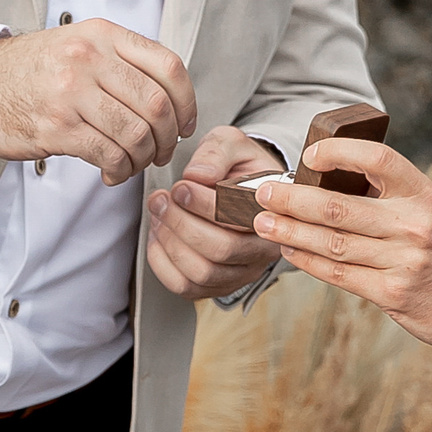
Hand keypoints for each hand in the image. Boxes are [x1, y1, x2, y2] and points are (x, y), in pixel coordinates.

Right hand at [0, 18, 196, 183]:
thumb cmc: (34, 70)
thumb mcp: (80, 44)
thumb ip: (123, 59)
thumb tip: (171, 96)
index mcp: (103, 35)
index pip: (168, 66)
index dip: (188, 101)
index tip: (186, 122)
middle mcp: (89, 59)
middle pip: (157, 104)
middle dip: (169, 137)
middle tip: (163, 150)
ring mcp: (71, 93)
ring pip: (136, 133)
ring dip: (145, 157)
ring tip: (136, 162)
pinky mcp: (57, 128)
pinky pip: (109, 154)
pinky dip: (120, 169)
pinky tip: (113, 171)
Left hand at [144, 127, 288, 300]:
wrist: (243, 189)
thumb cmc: (239, 167)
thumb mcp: (232, 144)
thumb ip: (216, 152)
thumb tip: (198, 176)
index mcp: (273, 214)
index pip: (239, 220)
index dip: (203, 205)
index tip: (181, 186)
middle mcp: (263, 250)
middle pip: (220, 250)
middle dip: (181, 223)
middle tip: (162, 199)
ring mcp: (242, 272)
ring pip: (202, 273)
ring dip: (170, 242)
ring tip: (159, 214)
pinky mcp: (218, 285)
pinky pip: (186, 287)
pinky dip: (163, 263)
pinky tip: (159, 236)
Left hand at [250, 140, 431, 364]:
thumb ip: (393, 195)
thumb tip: (330, 179)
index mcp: (425, 194)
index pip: (379, 159)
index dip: (340, 152)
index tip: (310, 154)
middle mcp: (415, 225)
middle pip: (339, 208)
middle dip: (292, 200)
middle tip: (264, 194)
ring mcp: (404, 261)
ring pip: (332, 243)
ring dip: (291, 233)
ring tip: (263, 224)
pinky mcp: (393, 294)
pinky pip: (340, 275)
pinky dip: (308, 262)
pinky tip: (289, 252)